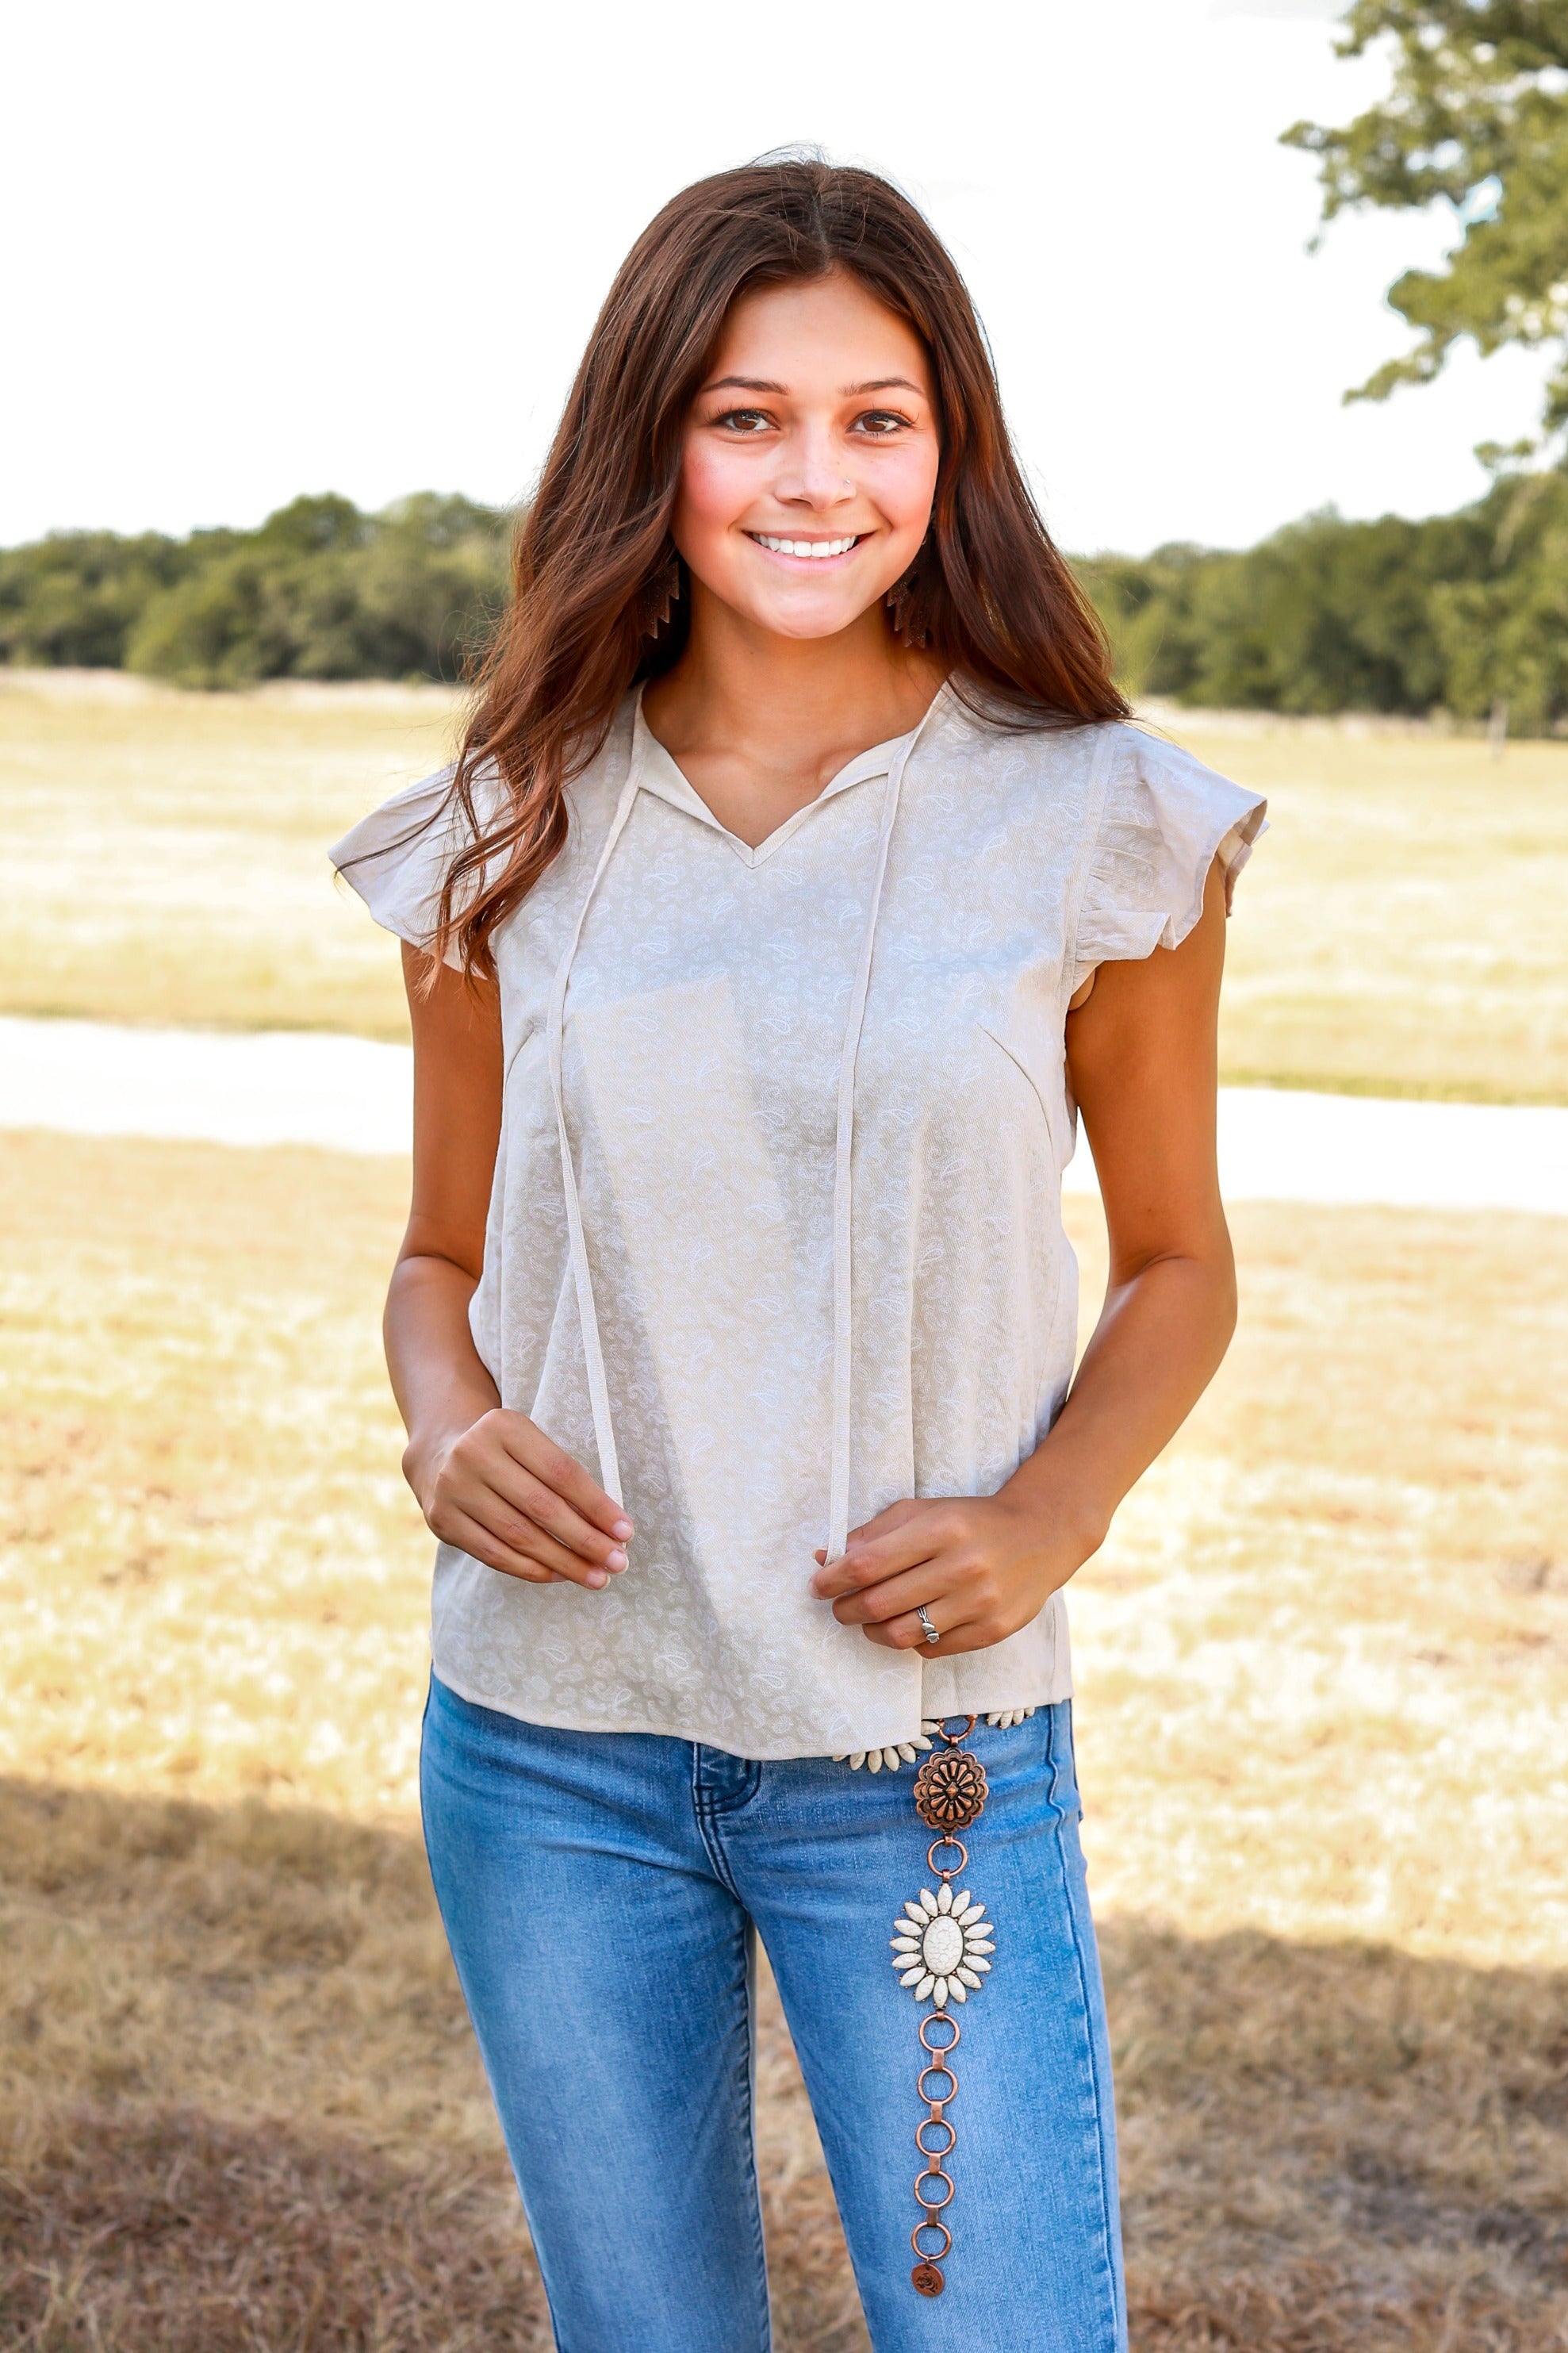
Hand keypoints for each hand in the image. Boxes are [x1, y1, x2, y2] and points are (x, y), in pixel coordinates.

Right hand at [406, 1410, 632, 1588]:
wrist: (439, 1453)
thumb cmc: (506, 1453)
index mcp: (505, 1427)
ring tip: (596, 1577)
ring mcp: (454, 1489)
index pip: (562, 1472)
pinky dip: (532, 1569)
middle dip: (586, 1540)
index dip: (597, 1505)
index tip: (626, 1532)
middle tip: (618, 1563)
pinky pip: (495, 1554)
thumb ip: (564, 1479)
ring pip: (519, 1536)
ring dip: (564, 1562)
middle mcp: (474, 1454)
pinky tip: (559, 1576)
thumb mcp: (531, 1445)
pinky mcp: (443, 1521)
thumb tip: (610, 1529)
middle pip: (541, 1507)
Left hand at [809, 1491, 1084, 1654]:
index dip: (833, 1579)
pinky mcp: (993, 1631)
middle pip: (879, 1603)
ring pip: (902, 1634)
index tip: (818, 1585)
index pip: (868, 1564)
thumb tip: (824, 1559)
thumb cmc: (969, 1521)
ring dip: (872, 1631)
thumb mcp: (923, 1511)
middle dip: (846, 1609)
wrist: (1040, 1535)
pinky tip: (909, 1624)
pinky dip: (910, 1641)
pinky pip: (931, 1650)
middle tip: (839, 1607)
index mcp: (941, 1528)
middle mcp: (963, 1566)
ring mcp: (981, 1602)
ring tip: (869, 1621)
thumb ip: (873, 1533)